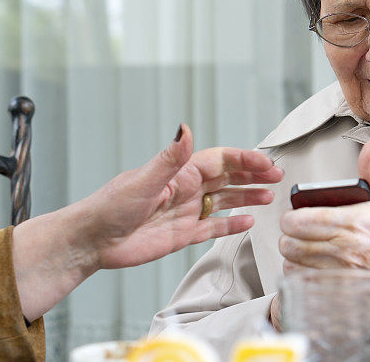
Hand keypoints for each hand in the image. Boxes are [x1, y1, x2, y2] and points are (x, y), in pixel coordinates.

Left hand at [82, 123, 281, 269]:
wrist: (92, 240)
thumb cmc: (110, 205)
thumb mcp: (143, 180)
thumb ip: (170, 158)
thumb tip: (185, 129)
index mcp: (180, 172)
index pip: (220, 160)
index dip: (244, 159)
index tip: (265, 162)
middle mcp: (187, 189)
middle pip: (228, 177)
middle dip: (253, 175)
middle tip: (277, 176)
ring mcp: (186, 211)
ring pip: (224, 200)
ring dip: (247, 196)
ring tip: (268, 196)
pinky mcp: (182, 235)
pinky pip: (213, 227)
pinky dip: (231, 224)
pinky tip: (247, 221)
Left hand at [277, 139, 369, 340]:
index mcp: (356, 222)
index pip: (301, 220)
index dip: (290, 217)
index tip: (295, 216)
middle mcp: (347, 249)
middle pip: (291, 244)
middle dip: (289, 236)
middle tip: (297, 232)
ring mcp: (343, 274)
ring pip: (293, 265)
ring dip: (293, 257)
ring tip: (303, 248)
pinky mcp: (342, 293)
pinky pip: (305, 285)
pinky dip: (302, 275)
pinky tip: (311, 267)